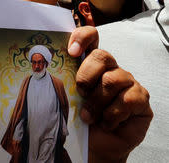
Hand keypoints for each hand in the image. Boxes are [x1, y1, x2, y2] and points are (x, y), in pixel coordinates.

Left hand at [68, 26, 152, 162]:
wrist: (94, 146)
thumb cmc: (79, 118)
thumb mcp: (67, 96)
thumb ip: (63, 78)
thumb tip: (43, 66)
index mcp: (90, 62)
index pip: (90, 36)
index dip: (82, 37)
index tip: (71, 51)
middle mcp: (110, 68)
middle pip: (101, 56)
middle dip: (86, 76)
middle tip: (80, 94)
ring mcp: (128, 81)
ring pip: (112, 80)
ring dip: (96, 102)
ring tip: (90, 117)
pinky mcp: (141, 98)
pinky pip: (127, 100)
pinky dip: (112, 116)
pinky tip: (106, 123)